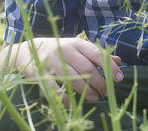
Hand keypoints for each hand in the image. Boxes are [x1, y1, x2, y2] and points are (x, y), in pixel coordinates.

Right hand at [0, 37, 122, 105]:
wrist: (28, 51)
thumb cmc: (60, 50)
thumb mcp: (79, 48)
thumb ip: (97, 54)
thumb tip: (119, 61)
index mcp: (78, 43)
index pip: (98, 54)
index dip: (110, 67)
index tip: (119, 79)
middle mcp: (65, 50)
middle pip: (87, 68)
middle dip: (99, 82)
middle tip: (106, 93)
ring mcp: (51, 62)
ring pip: (73, 78)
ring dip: (86, 91)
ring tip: (94, 99)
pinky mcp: (39, 74)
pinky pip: (54, 88)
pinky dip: (65, 98)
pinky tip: (73, 104)